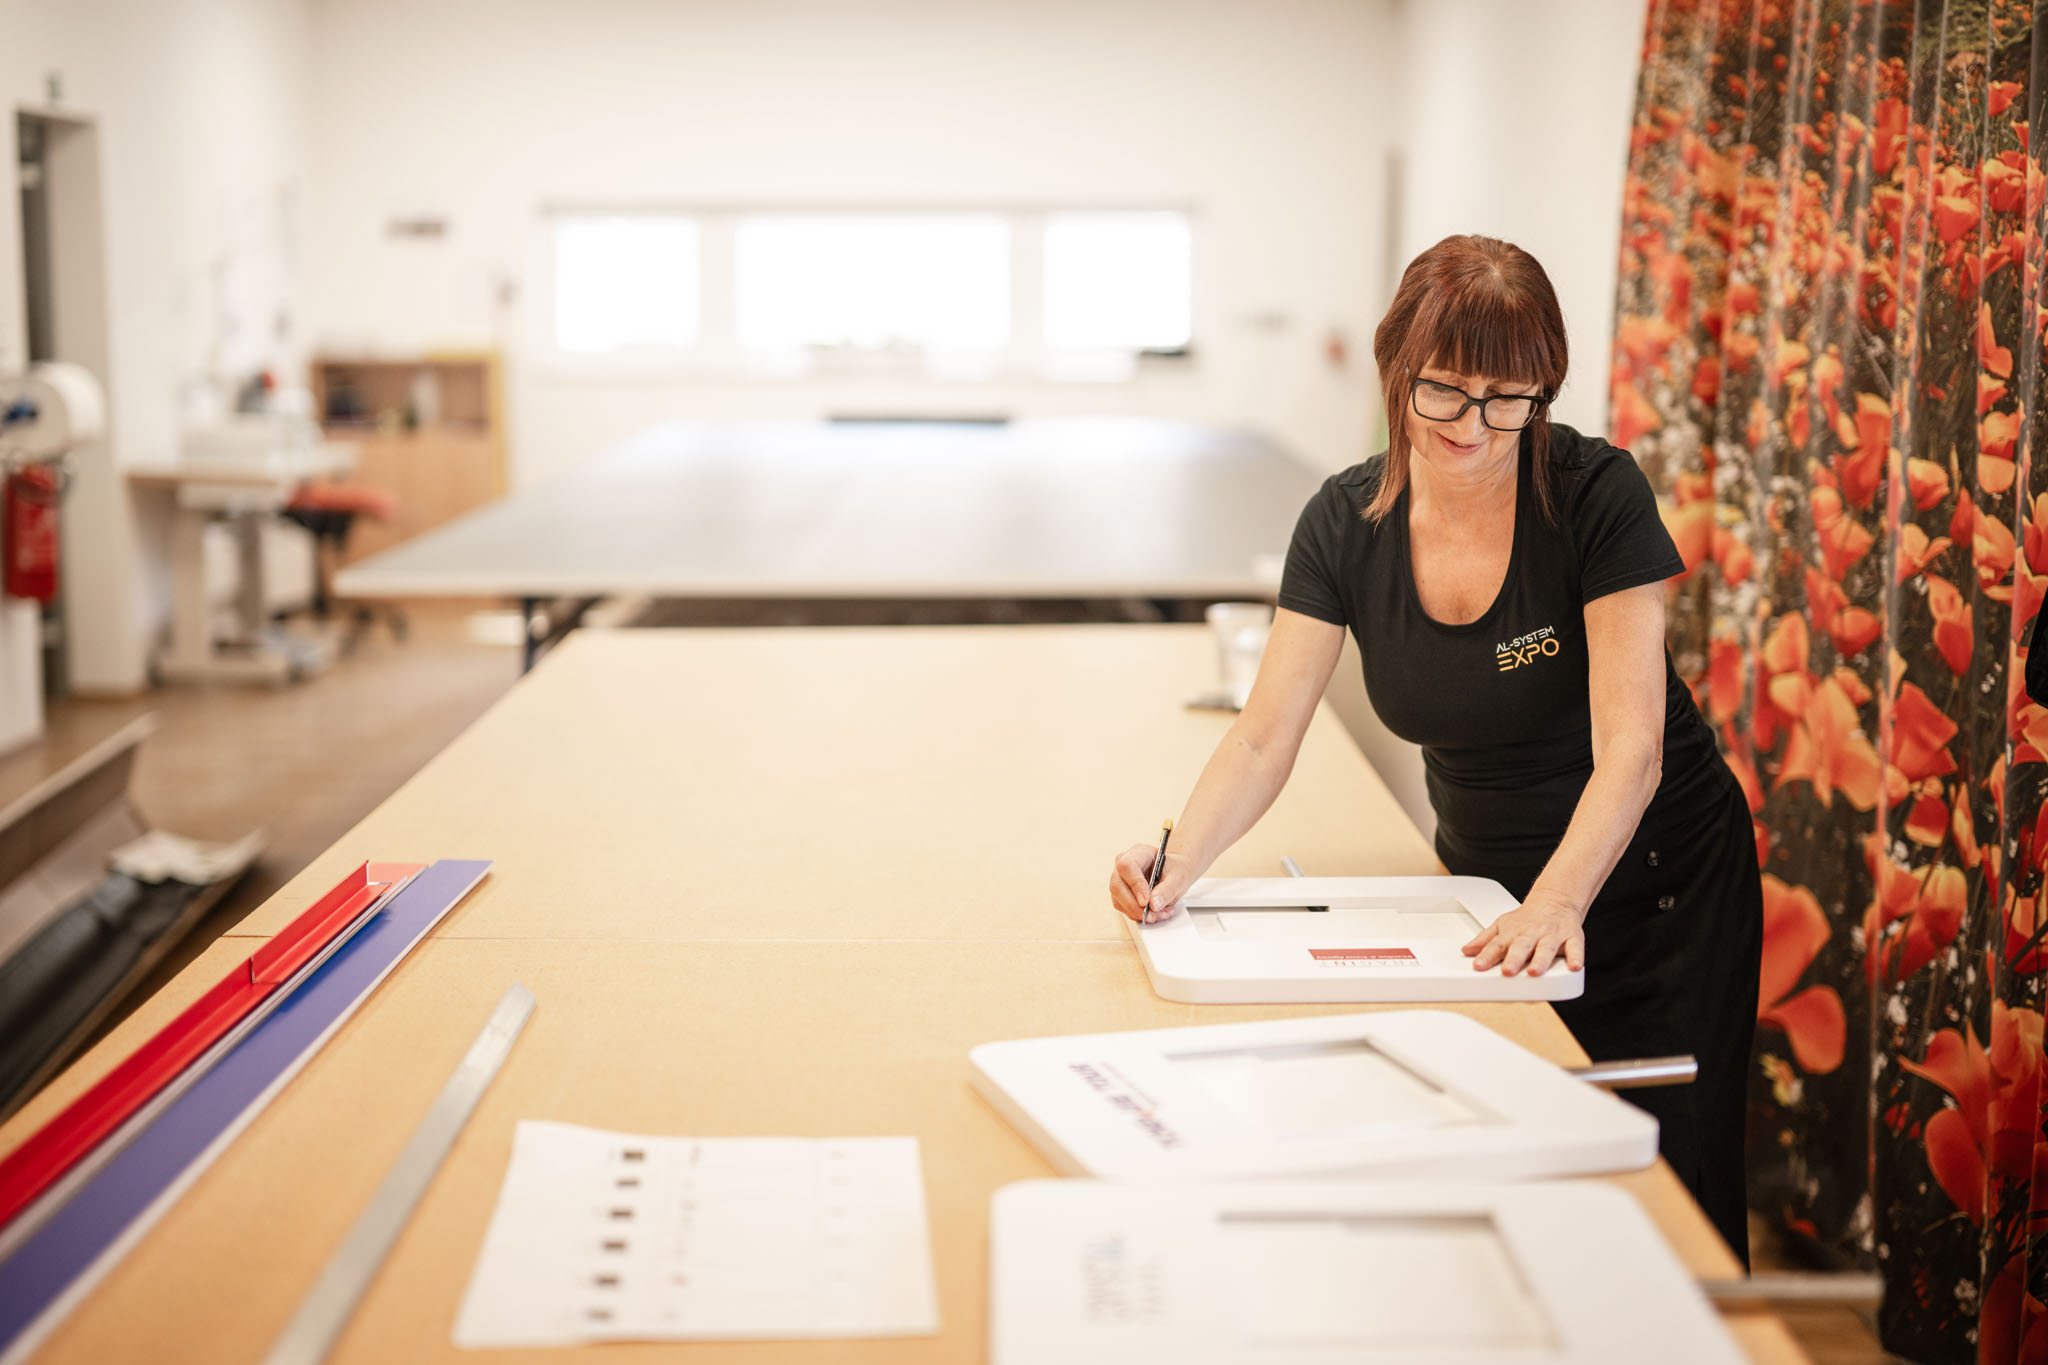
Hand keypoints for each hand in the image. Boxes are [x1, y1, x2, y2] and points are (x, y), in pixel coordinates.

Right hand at [1110, 842, 1193, 922]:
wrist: (1173, 874)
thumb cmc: (1174, 870)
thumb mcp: (1178, 877)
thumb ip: (1167, 890)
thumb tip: (1153, 904)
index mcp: (1138, 853)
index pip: (1127, 866)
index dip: (1135, 884)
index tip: (1146, 901)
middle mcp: (1123, 866)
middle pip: (1118, 886)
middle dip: (1135, 906)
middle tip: (1153, 914)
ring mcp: (1120, 881)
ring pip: (1118, 900)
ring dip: (1138, 913)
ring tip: (1160, 913)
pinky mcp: (1120, 895)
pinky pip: (1124, 909)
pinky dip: (1138, 915)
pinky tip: (1154, 913)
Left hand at [1462, 891, 1585, 975]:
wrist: (1556, 899)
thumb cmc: (1528, 918)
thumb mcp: (1503, 925)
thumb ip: (1485, 940)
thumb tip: (1467, 951)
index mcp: (1513, 932)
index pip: (1498, 945)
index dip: (1487, 956)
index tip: (1478, 966)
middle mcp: (1532, 933)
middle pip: (1521, 946)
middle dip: (1514, 959)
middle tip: (1507, 971)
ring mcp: (1552, 935)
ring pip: (1546, 948)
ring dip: (1540, 961)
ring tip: (1535, 973)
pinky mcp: (1572, 937)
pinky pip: (1576, 948)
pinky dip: (1576, 957)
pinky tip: (1574, 967)